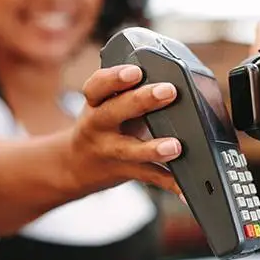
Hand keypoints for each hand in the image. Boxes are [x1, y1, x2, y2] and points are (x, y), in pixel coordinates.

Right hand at [69, 64, 184, 199]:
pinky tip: (185, 188)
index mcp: (96, 103)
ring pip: (130, 150)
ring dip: (153, 149)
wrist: (74, 165)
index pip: (97, 86)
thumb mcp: (104, 104)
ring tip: (175, 147)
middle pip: (114, 112)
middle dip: (141, 100)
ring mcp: (110, 151)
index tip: (135, 71)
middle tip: (168, 91)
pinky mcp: (124, 170)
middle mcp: (98, 126)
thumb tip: (167, 81)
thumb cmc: (101, 125)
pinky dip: (169, 183)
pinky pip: (148, 176)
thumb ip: (128, 92)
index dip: (115, 77)